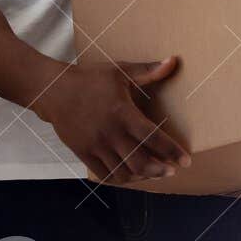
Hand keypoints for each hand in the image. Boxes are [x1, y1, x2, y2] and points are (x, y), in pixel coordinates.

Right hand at [33, 56, 190, 184]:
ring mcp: (96, 145)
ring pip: (124, 172)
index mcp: (122, 113)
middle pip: (140, 163)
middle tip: (171, 170)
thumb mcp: (119, 71)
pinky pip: (105, 175)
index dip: (172, 152)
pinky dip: (121, 179)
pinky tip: (130, 174)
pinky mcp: (84, 152)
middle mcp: (110, 133)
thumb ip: (147, 71)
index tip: (186, 161)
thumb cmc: (89, 79)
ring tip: (152, 172)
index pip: (153, 137)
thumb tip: (173, 61)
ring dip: (142, 177)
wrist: (54, 90)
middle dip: (160, 171)